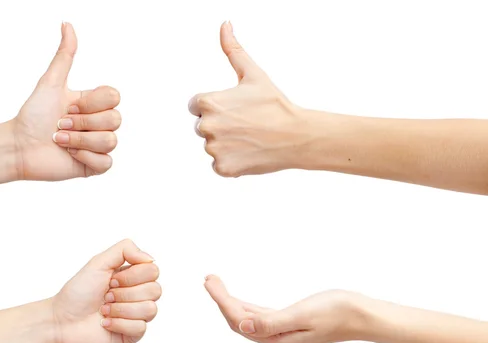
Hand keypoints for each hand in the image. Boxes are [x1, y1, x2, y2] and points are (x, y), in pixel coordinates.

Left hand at [13, 22, 120, 180]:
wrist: (20, 146)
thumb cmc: (32, 116)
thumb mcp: (50, 83)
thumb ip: (64, 56)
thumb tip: (67, 24)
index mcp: (92, 104)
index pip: (113, 97)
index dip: (92, 103)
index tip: (68, 105)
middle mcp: (98, 124)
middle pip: (115, 119)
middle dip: (83, 122)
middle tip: (60, 125)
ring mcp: (97, 146)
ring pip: (110, 141)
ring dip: (80, 141)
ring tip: (60, 141)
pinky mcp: (94, 166)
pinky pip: (105, 162)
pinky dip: (85, 157)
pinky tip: (69, 156)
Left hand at [51, 239, 160, 342]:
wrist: (61, 321)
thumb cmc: (77, 292)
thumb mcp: (98, 262)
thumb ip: (125, 250)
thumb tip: (151, 259)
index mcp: (132, 277)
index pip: (153, 271)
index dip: (132, 276)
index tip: (110, 280)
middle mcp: (138, 295)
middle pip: (155, 290)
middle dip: (125, 293)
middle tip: (106, 296)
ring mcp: (136, 316)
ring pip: (150, 309)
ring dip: (121, 309)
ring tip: (104, 311)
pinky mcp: (132, 335)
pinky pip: (140, 328)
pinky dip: (119, 324)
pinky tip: (105, 324)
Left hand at [188, 22, 308, 176]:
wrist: (296, 136)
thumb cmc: (275, 104)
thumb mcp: (253, 74)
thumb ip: (233, 50)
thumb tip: (225, 25)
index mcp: (208, 103)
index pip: (195, 106)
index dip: (216, 107)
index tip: (235, 109)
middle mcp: (206, 127)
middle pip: (202, 127)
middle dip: (220, 126)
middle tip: (246, 124)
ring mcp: (214, 149)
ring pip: (212, 146)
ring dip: (226, 144)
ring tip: (249, 138)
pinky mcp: (223, 168)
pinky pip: (219, 165)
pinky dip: (232, 162)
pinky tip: (249, 152)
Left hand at [204, 275, 369, 342]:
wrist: (363, 315)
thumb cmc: (337, 312)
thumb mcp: (302, 315)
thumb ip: (271, 322)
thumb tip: (243, 325)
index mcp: (275, 341)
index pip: (239, 320)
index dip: (221, 301)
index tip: (209, 281)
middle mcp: (275, 341)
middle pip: (238, 320)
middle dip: (221, 300)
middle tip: (208, 278)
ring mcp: (281, 334)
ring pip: (246, 318)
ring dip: (230, 302)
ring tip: (215, 283)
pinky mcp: (288, 326)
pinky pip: (258, 316)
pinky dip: (245, 305)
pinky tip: (237, 299)